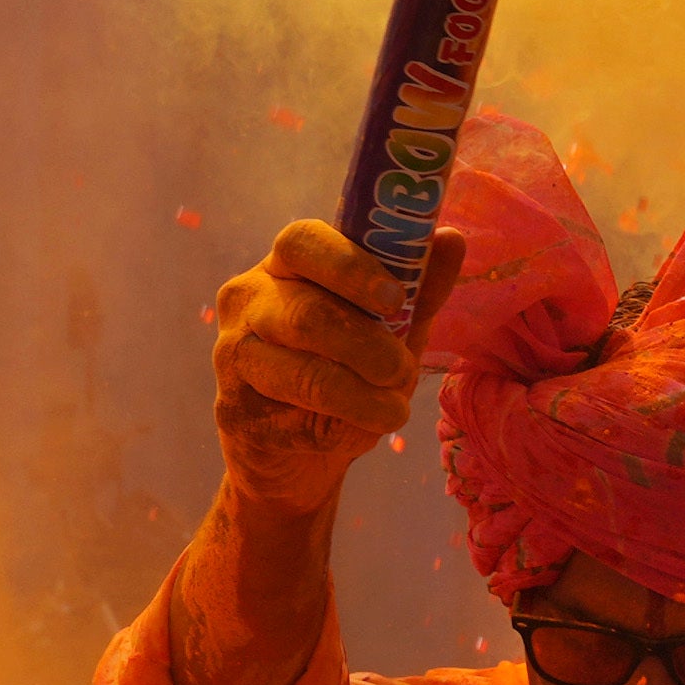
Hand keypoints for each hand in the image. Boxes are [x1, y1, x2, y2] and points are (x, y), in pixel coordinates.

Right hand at [208, 219, 463, 519]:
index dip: (350, 267)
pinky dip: (340, 424)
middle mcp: (250, 299)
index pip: (303, 242)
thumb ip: (418, 285)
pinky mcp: (233, 407)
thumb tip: (452, 238)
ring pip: (299, 371)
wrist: (297, 446)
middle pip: (305, 312)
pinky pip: (293, 416)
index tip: (396, 299)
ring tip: (395, 411)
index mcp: (287, 264)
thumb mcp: (392, 324)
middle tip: (402, 369)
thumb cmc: (348, 366)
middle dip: (367, 346)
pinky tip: (360, 430)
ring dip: (359, 395)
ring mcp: (234, 353)